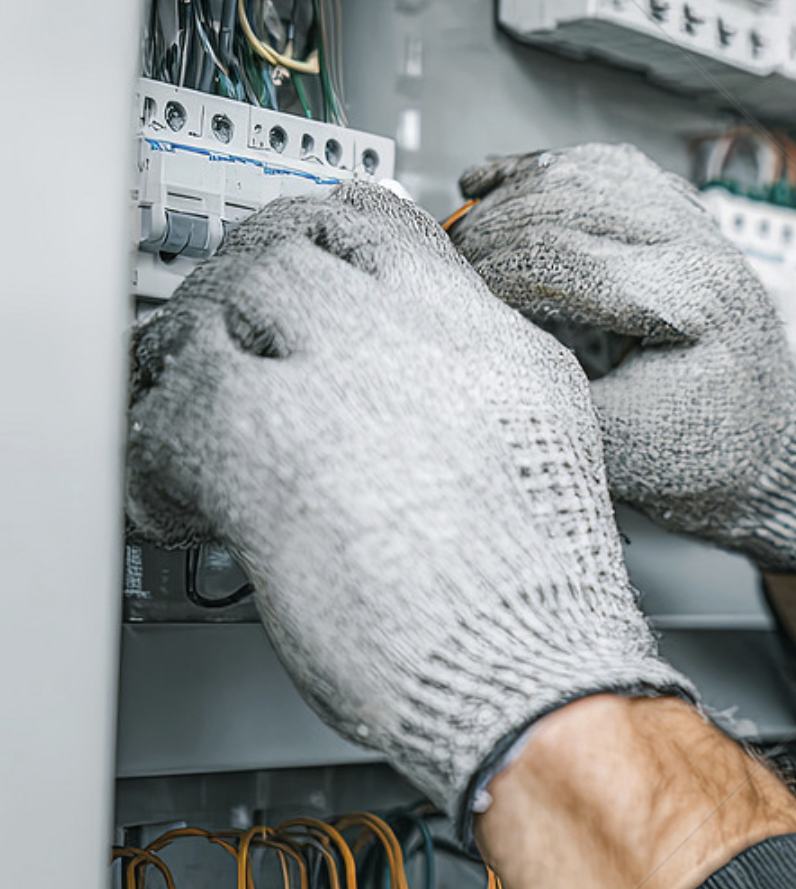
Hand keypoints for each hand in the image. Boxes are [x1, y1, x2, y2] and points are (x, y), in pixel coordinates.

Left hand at [126, 182, 693, 826]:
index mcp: (487, 338)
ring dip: (195, 357)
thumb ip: (477, 383)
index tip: (299, 260)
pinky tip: (177, 496)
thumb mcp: (545, 447)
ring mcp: (337, 376)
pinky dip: (158, 454)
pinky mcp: (260, 441)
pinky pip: (171, 407)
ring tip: (191, 406)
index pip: (382, 224)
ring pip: (224, 307)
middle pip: (291, 250)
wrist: (530, 664)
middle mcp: (414, 336)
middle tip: (225, 336)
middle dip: (245, 290)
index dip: (321, 237)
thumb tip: (428, 374)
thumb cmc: (542, 596)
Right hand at [448, 143, 795, 572]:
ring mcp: (700, 229)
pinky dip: (547, 172)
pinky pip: (610, 168)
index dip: (491, 273)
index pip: (565, 256)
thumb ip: (551, 387)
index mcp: (695, 301)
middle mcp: (704, 250)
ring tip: (464, 234)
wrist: (766, 456)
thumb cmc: (708, 459)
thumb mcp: (622, 450)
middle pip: (570, 202)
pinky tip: (499, 185)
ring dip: (514, 194)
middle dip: (491, 233)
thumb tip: (477, 335)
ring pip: (588, 171)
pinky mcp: (686, 224)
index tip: (452, 298)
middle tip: (443, 268)